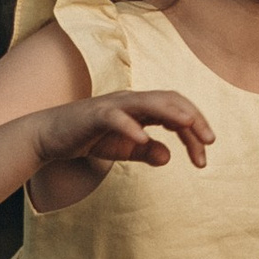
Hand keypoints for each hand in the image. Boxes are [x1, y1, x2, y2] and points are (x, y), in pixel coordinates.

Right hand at [35, 90, 214, 177]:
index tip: (206, 151)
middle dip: (192, 119)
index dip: (195, 127)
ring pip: (148, 102)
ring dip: (170, 112)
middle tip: (209, 142)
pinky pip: (116, 117)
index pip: (177, 110)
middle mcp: (131, 100)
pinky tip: (144, 138)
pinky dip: (131, 126)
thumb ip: (146, 152)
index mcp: (141, 108)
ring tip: (188, 126)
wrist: (49, 136)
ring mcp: (113, 105)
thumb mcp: (123, 150)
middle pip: (170, 101)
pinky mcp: (94, 115)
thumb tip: (168, 157)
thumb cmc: (89, 139)